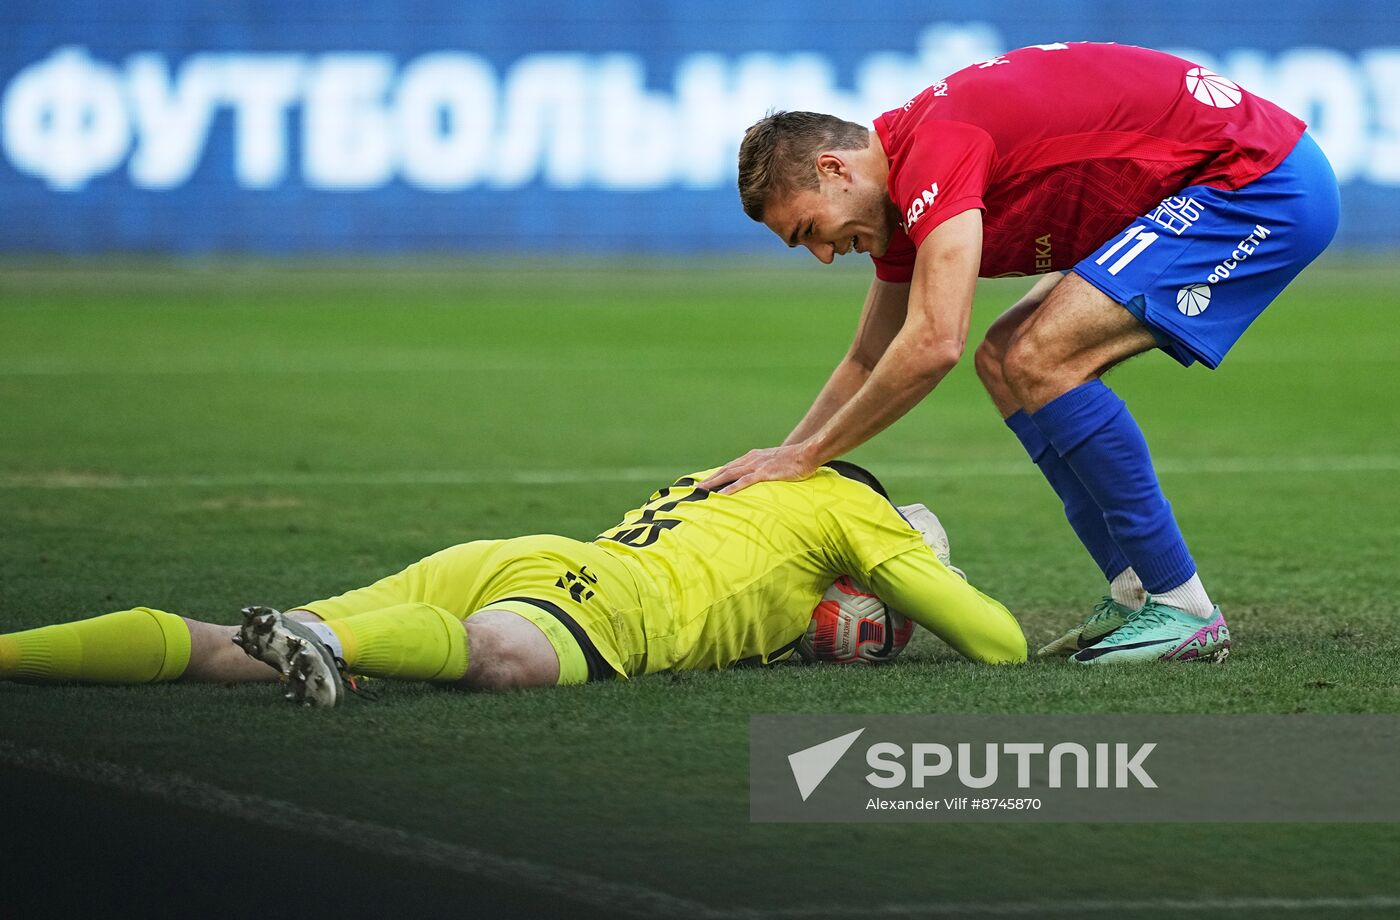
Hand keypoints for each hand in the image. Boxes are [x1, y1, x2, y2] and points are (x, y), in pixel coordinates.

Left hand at [698, 443, 821, 493]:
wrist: (807, 453)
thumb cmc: (795, 460)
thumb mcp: (776, 463)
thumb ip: (766, 469)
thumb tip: (762, 478)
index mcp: (754, 457)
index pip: (731, 466)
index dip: (717, 473)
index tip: (706, 481)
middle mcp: (752, 459)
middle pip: (725, 469)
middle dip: (710, 478)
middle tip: (696, 488)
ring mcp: (757, 465)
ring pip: (730, 474)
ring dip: (714, 482)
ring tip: (702, 490)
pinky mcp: (764, 473)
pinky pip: (743, 482)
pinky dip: (730, 488)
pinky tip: (721, 495)